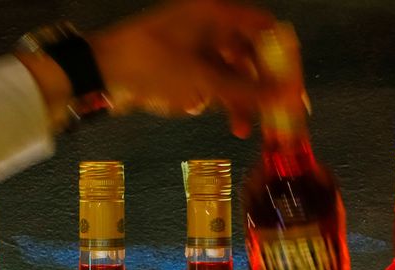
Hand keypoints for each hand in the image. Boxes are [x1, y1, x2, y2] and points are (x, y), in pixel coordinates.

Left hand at [20, 0, 302, 137]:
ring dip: (240, 102)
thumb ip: (248, 90)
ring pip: (232, 75)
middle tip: (279, 116)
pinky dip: (219, 102)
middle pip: (251, 56)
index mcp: (215, 14)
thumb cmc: (150, 65)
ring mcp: (196, 47)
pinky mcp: (184, 67)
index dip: (284, 57)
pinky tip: (219, 120)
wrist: (100, 75)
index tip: (295, 86)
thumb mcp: (203, 79)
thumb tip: (289, 98)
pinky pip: (213, 84)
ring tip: (243, 130)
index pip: (265, 29)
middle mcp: (209, 26)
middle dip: (263, 87)